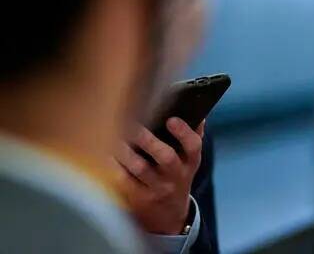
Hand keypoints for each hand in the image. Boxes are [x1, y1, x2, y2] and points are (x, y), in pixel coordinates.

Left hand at [115, 118, 203, 234]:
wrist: (169, 213)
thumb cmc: (178, 175)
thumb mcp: (190, 159)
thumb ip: (194, 135)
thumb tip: (198, 111)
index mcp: (190, 162)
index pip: (193, 146)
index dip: (183, 132)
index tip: (171, 120)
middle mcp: (176, 175)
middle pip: (165, 157)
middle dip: (148, 140)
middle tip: (132, 125)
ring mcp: (157, 188)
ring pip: (140, 168)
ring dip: (125, 151)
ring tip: (114, 135)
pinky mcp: (138, 197)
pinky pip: (124, 180)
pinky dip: (113, 165)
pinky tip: (105, 153)